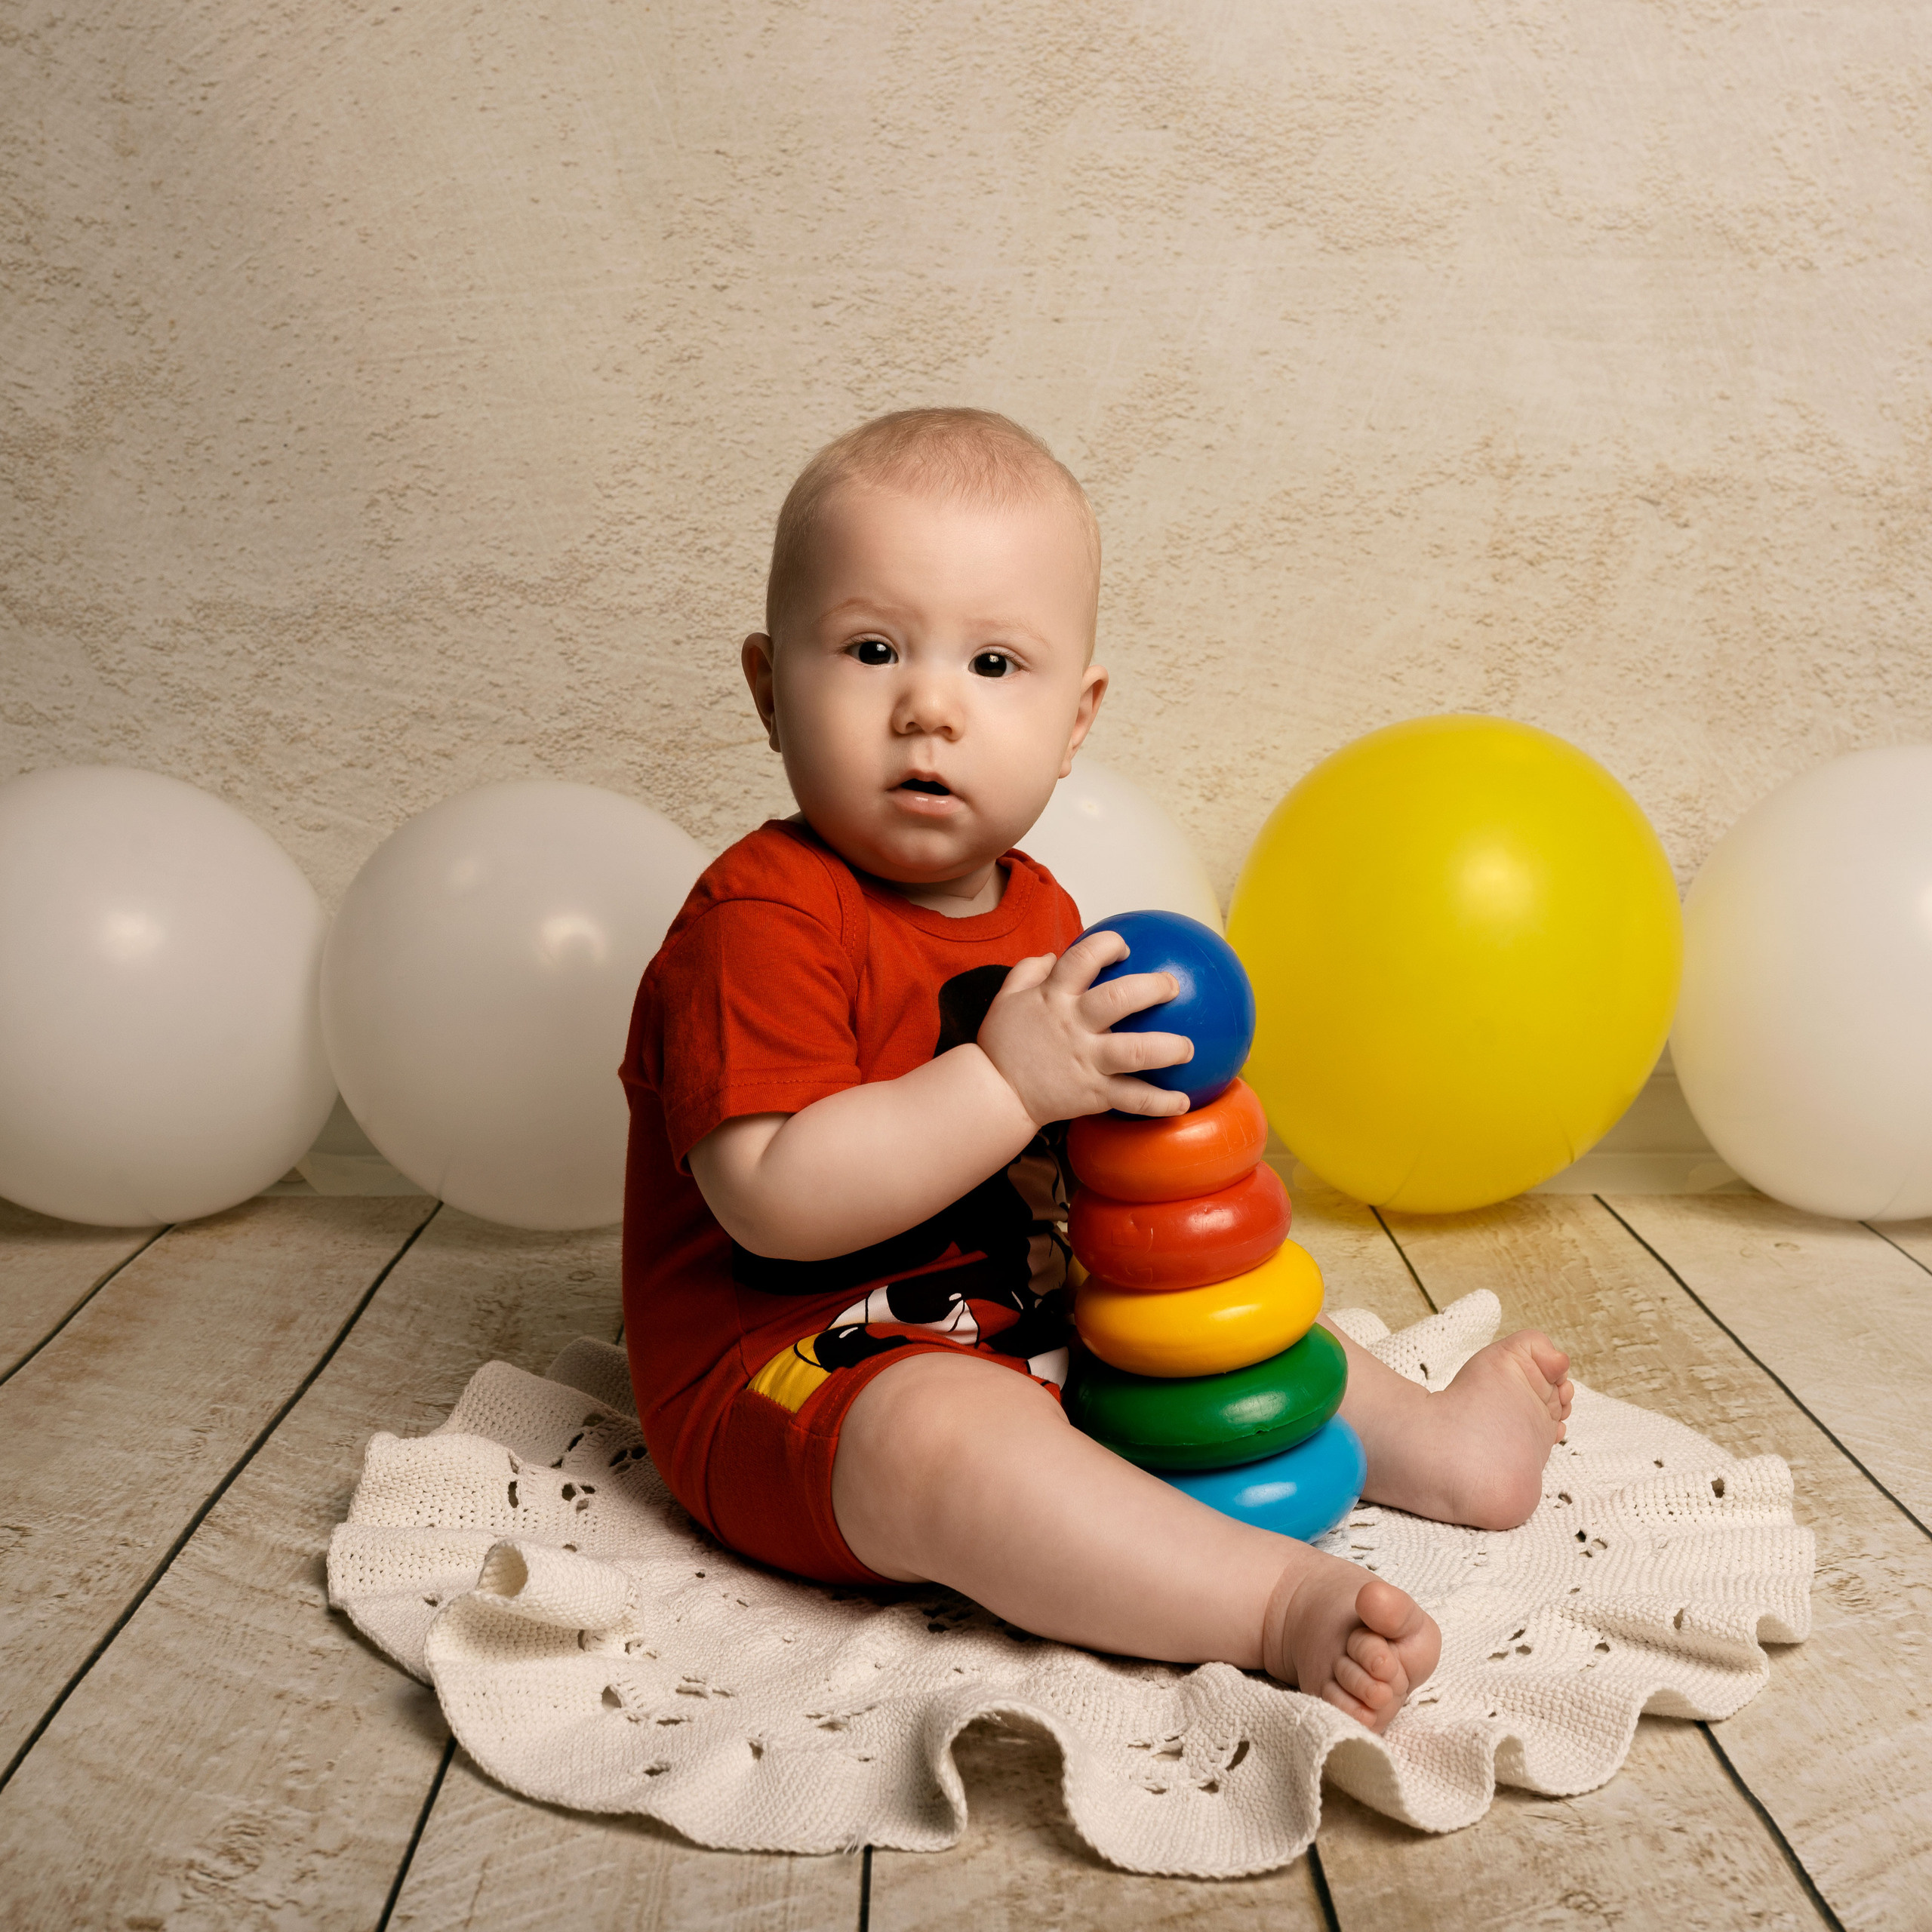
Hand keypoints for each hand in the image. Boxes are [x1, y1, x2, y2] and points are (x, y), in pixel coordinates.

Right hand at [976, 929, 1193, 1126]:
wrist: (993, 1094)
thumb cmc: (1003, 1044)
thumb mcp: (1006, 998)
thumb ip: (1028, 971)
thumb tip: (1052, 955)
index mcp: (1053, 997)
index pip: (1084, 958)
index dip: (1108, 946)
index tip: (1125, 948)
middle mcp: (1073, 1025)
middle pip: (1120, 999)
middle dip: (1153, 987)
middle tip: (1173, 985)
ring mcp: (1086, 1060)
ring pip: (1135, 1051)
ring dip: (1169, 1048)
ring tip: (1189, 1048)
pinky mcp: (1093, 1094)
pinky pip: (1132, 1098)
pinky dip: (1160, 1103)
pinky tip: (1183, 1102)